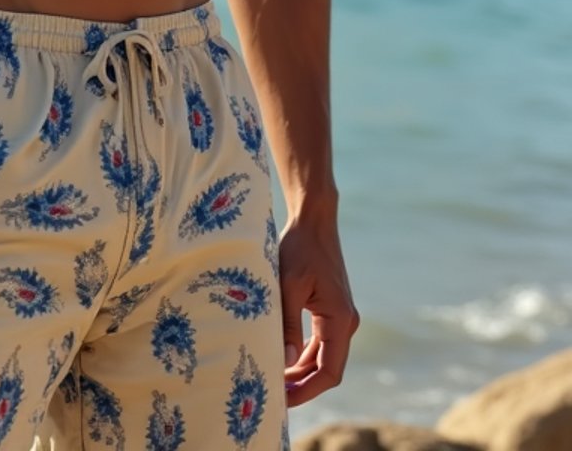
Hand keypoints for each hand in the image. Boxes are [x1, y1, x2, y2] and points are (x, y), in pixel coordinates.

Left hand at [278, 213, 359, 404]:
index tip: (284, 400)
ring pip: (323, 356)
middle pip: (327, 368)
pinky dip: (303, 354)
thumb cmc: (299, 248)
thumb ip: (287, 324)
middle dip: (302, 384)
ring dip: (302, 371)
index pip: (329, 371)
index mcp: (340, 319)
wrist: (313, 220)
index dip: (307, 390)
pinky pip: (320, 341)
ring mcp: (340, 315)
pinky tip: (283, 359)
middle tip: (273, 396)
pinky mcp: (331, 308)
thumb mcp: (288, 285)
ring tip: (275, 382)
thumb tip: (284, 362)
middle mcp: (345, 321)